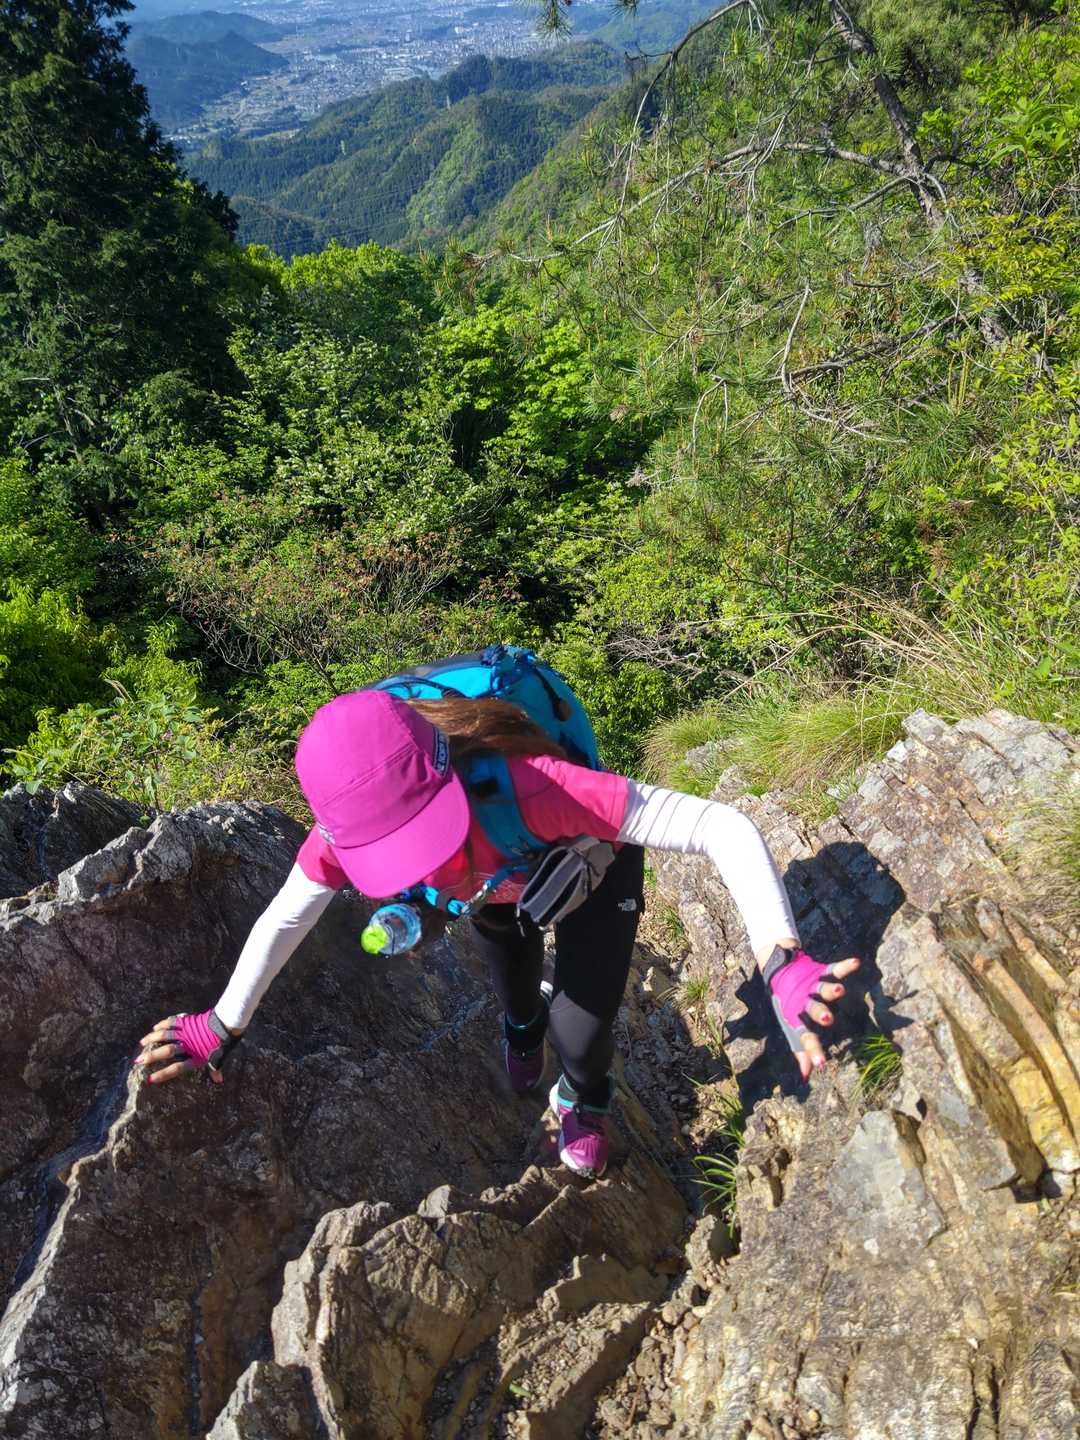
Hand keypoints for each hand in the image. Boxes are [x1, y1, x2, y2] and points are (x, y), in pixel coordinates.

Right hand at [134, 1011, 240, 1084]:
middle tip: (138, 1061)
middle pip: (166, 1051)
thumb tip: (219, 1081)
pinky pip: (171, 1022)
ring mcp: (185, 1033)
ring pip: (165, 1035)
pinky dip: (162, 1024)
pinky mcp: (186, 1022)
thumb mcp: (219, 1057)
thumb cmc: (223, 1042)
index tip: (150, 1079)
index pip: (176, 1068)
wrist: (227, 1023)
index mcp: (195, 1057)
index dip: (163, 1074)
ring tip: (141, 1043)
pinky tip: (154, 1028)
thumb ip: (215, 1069)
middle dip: (151, 1056)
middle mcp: (187, 1045)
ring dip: (152, 1039)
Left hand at [767, 951, 860, 1080]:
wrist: (780, 971)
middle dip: (820, 1012)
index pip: (805, 1036)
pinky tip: (856, 963)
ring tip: (839, 991)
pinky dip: (845, 966)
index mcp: (798, 1017)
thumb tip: (806, 1075)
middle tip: (827, 1019)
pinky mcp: (821, 971)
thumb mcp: (792, 1027)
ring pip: (824, 988)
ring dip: (831, 990)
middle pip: (814, 1008)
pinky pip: (835, 968)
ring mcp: (814, 986)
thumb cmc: (789, 1005)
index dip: (812, 1050)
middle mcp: (806, 1002)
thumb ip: (801, 1050)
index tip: (822, 1063)